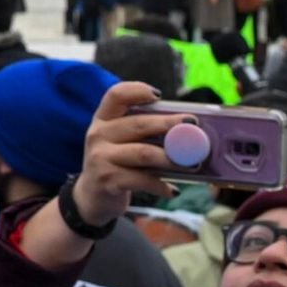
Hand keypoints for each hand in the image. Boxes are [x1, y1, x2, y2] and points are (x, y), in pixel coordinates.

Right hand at [72, 82, 182, 225]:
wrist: (93, 196)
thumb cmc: (117, 164)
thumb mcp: (121, 142)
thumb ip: (144, 132)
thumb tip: (187, 130)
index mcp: (103, 119)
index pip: (116, 95)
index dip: (137, 90)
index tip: (159, 95)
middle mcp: (98, 134)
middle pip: (138, 124)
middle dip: (169, 124)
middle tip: (193, 126)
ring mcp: (100, 157)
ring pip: (144, 153)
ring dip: (172, 158)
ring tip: (193, 164)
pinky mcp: (107, 180)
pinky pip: (142, 180)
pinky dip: (161, 186)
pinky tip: (172, 191)